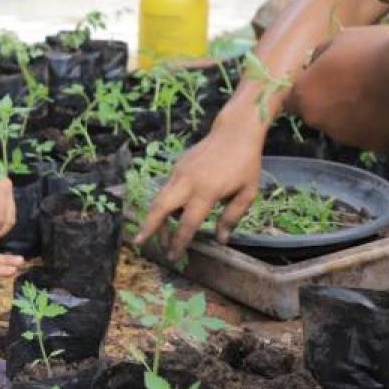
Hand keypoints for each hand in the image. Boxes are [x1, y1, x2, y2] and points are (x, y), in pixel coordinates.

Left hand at [0, 138, 15, 239]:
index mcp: (0, 191)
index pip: (1, 219)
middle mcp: (8, 189)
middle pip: (11, 217)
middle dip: (1, 230)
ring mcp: (8, 187)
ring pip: (11, 213)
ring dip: (2, 224)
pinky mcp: (4, 187)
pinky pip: (7, 206)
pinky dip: (1, 216)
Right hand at [132, 113, 264, 258]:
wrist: (234, 132)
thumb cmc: (246, 164)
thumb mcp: (247, 193)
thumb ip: (232, 217)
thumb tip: (221, 239)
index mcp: (206, 192)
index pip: (187, 223)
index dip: (179, 242)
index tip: (173, 256)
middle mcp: (187, 182)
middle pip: (160, 208)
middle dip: (149, 227)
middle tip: (140, 242)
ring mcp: (179, 172)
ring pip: (159, 198)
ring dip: (155, 216)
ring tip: (156, 233)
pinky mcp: (177, 166)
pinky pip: (167, 188)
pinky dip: (166, 202)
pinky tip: (174, 212)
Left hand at [286, 26, 388, 148]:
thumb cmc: (373, 51)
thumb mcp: (340, 40)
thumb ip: (319, 56)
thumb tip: (315, 65)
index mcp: (303, 95)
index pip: (291, 101)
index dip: (306, 91)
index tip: (321, 82)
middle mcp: (317, 120)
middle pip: (316, 113)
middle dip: (329, 102)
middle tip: (353, 85)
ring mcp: (344, 136)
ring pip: (341, 126)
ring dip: (350, 114)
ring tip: (373, 95)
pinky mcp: (370, 145)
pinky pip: (365, 133)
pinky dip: (372, 124)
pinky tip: (385, 108)